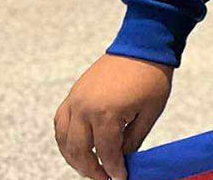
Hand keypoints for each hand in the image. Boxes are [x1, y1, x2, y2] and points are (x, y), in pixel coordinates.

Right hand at [54, 54, 172, 179]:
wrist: (142, 46)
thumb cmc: (152, 78)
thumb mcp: (150, 113)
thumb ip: (133, 140)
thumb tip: (122, 160)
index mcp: (107, 114)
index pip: (106, 153)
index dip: (113, 169)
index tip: (120, 179)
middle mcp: (85, 109)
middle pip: (80, 151)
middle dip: (91, 169)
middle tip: (104, 178)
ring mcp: (75, 100)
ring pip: (64, 140)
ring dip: (74, 158)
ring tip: (89, 168)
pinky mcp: (73, 94)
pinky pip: (60, 123)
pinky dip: (65, 139)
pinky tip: (76, 147)